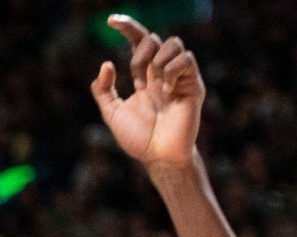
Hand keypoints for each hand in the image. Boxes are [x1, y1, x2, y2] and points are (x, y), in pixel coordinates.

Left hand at [91, 15, 204, 165]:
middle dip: (140, 54)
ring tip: (152, 86)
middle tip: (136, 81)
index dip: (127, 27)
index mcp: (144, 76)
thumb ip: (103, 90)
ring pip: (173, 43)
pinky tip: (165, 90)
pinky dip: (171, 70)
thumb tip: (106, 64)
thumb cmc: (138, 138)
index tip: (110, 21)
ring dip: (156, 61)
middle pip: (154, 38)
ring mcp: (179, 77)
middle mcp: (162, 73)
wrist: (158, 156)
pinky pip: (186, 60)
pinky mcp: (193, 85)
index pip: (138, 42)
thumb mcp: (112, 113)